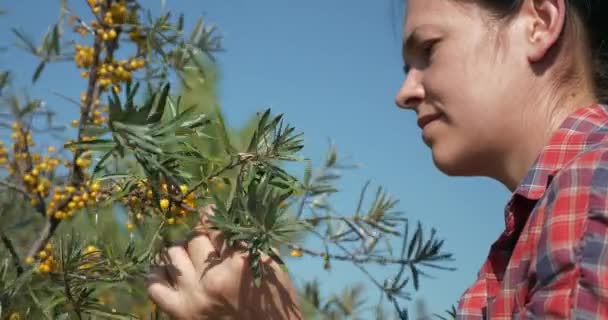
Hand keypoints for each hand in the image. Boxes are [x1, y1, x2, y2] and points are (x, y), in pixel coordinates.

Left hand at [146, 205, 302, 319]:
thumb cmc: (274, 303)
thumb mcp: (270, 267)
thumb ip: (248, 242)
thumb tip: (227, 219)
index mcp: (240, 263)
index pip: (217, 226)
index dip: (212, 214)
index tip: (209, 210)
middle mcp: (213, 278)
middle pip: (195, 238)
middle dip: (200, 233)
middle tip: (204, 235)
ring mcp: (194, 296)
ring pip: (173, 255)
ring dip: (181, 250)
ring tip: (189, 254)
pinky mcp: (181, 313)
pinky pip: (156, 287)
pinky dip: (158, 274)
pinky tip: (168, 270)